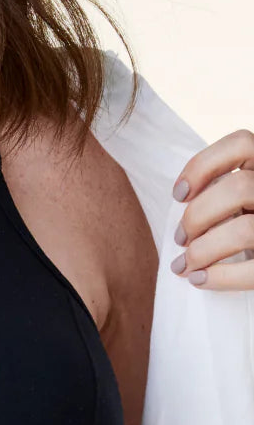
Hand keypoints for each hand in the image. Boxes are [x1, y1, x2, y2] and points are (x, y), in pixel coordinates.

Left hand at [170, 129, 253, 289]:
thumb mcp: (243, 197)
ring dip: (202, 250)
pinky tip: (200, 280)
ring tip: (185, 264)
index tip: (179, 195)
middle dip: (197, 216)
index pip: (241, 144)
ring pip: (243, 230)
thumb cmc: (250, 225)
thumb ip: (225, 191)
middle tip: (180, 238)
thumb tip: (184, 200)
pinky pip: (253, 271)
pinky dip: (219, 277)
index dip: (202, 165)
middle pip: (237, 188)